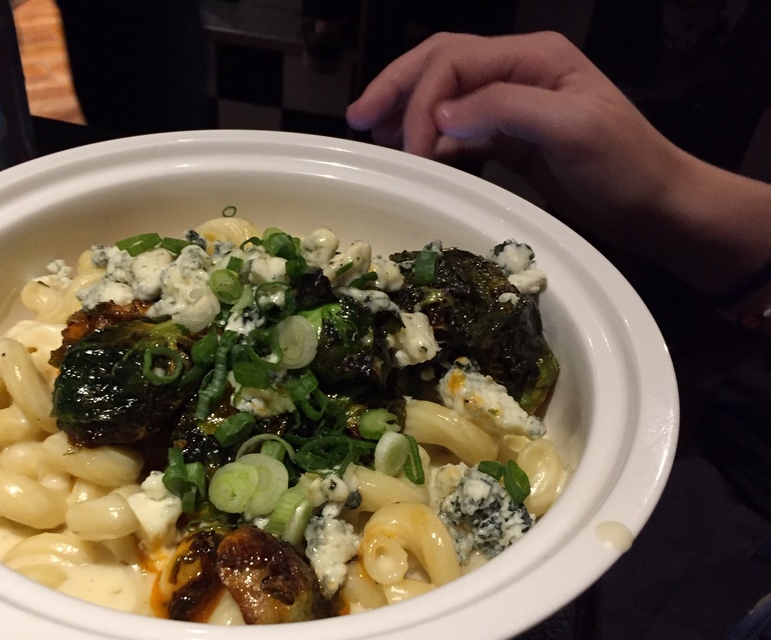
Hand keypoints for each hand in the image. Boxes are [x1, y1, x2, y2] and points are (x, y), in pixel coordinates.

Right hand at [346, 32, 685, 244]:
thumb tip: (441, 118)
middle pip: (442, 63)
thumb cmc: (626, 166)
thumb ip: (506, 110)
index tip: (406, 147)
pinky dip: (431, 140)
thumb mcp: (574, 129)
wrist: (656, 206)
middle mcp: (519, 72)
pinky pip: (459, 130)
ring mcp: (513, 105)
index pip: (456, 60)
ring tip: (374, 135)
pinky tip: (415, 156)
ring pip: (445, 94)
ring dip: (407, 111)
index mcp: (534, 57)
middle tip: (359, 117)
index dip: (422, 99)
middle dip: (397, 87)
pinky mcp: (511, 139)